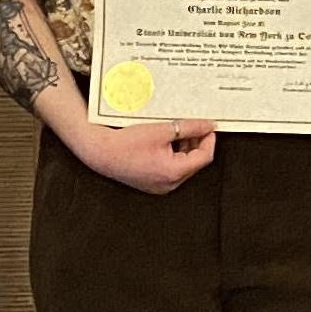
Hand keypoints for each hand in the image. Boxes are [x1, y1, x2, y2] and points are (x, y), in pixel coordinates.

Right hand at [71, 119, 217, 195]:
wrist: (101, 152)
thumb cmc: (126, 144)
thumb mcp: (162, 130)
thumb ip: (189, 128)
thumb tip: (207, 126)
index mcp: (174, 173)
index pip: (204, 157)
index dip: (209, 139)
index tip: (208, 127)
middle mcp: (169, 184)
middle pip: (194, 162)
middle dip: (196, 143)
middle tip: (195, 126)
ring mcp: (161, 185)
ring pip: (183, 165)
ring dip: (185, 148)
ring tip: (178, 131)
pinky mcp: (153, 183)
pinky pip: (171, 169)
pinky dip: (173, 155)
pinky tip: (166, 141)